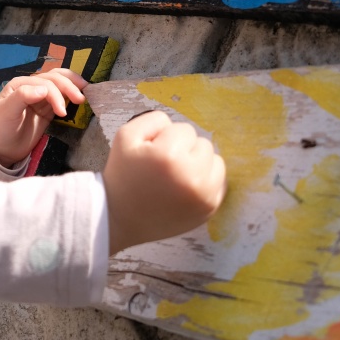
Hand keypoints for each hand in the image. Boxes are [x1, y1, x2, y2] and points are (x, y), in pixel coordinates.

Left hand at [0, 68, 86, 167]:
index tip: (62, 113)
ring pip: (60, 84)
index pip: (44, 83)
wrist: (0, 148)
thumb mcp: (6, 111)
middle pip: (55, 79)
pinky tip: (79, 99)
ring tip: (84, 94)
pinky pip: (62, 97)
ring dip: (73, 86)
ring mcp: (40, 97)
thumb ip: (22, 96)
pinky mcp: (47, 108)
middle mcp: (31, 86)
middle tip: (81, 100)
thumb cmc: (0, 128)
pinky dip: (71, 95)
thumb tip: (44, 88)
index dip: (55, 94)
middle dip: (68, 87)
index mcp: (21, 83)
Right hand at [102, 111, 226, 254]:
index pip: (185, 129)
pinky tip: (186, 188)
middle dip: (186, 150)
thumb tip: (175, 125)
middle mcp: (192, 176)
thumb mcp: (125, 136)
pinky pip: (219, 182)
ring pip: (215, 161)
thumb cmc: (122, 176)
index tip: (154, 154)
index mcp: (170, 156)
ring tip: (177, 176)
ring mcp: (204, 195)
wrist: (121, 219)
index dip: (167, 138)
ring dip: (199, 164)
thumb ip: (153, 119)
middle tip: (165, 167)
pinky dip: (206, 181)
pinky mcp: (209, 209)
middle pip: (203, 144)